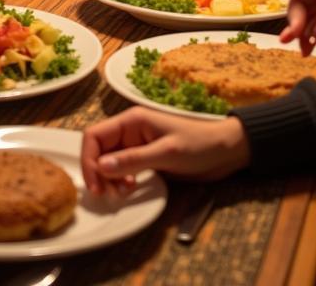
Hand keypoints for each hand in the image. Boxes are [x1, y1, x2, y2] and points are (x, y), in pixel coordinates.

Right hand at [81, 107, 250, 196]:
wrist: (226, 151)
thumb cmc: (198, 145)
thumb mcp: (166, 153)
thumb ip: (133, 160)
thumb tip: (101, 167)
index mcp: (131, 121)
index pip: (94, 136)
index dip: (89, 160)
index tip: (96, 187)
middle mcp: (129, 131)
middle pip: (98, 149)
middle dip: (98, 172)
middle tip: (108, 195)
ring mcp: (136, 145)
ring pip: (108, 161)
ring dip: (108, 178)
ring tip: (121, 193)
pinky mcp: (145, 158)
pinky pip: (122, 168)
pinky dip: (120, 180)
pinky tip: (129, 189)